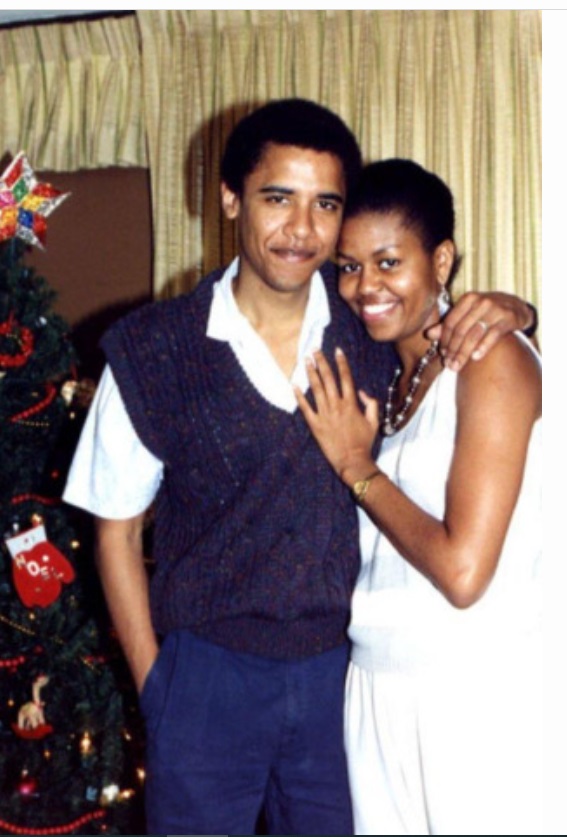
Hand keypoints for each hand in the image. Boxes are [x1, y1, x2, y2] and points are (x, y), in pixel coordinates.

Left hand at [295, 348, 377, 483]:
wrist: (352, 460)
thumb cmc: (364, 442)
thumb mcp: (374, 421)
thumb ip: (370, 404)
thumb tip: (362, 392)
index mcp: (351, 404)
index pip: (345, 377)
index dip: (341, 362)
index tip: (337, 350)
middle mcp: (337, 406)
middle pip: (328, 378)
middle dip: (321, 362)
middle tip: (315, 349)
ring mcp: (324, 415)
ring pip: (316, 389)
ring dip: (311, 373)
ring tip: (306, 360)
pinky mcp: (315, 425)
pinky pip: (305, 408)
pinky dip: (299, 396)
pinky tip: (294, 385)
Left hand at [426, 291, 532, 370]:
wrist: (517, 307)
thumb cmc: (487, 312)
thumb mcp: (468, 314)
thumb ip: (449, 324)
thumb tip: (428, 334)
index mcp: (468, 299)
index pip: (450, 322)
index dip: (444, 340)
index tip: (442, 355)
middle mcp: (480, 302)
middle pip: (461, 330)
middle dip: (453, 350)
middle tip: (449, 365)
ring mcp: (495, 309)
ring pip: (474, 334)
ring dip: (464, 353)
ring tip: (457, 366)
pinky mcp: (508, 318)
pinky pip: (493, 335)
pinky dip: (483, 347)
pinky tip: (475, 358)